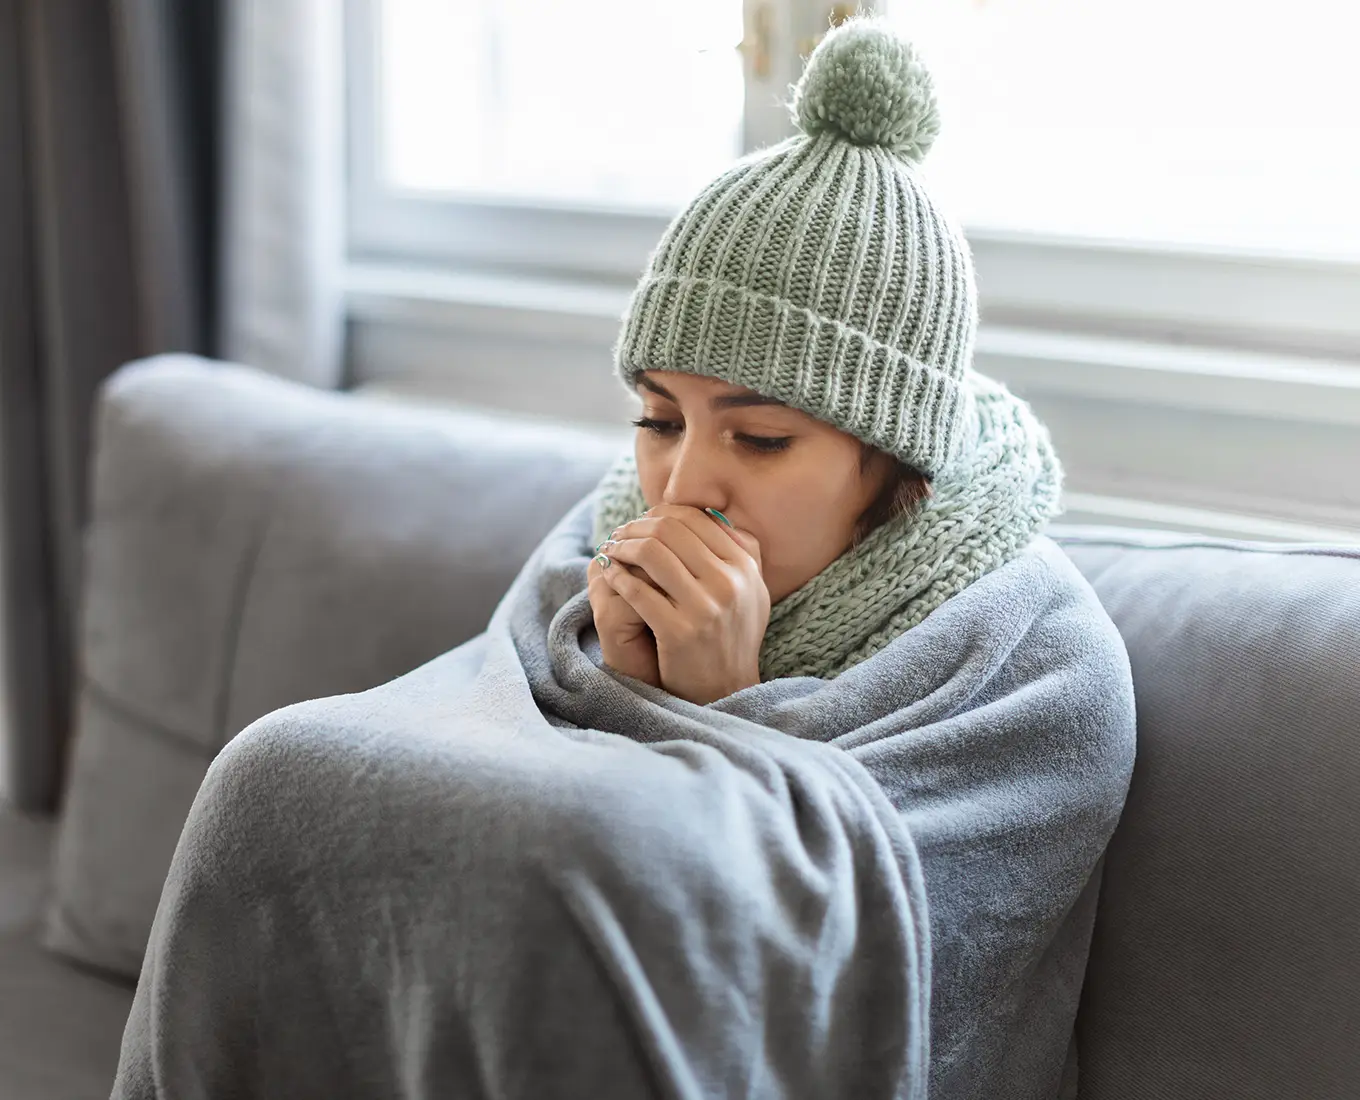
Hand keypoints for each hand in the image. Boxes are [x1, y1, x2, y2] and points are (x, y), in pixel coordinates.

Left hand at [592, 505, 769, 705]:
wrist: (728, 688)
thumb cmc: (732, 633)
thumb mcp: (750, 589)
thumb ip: (740, 549)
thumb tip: (709, 511)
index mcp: (745, 566)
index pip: (696, 518)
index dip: (661, 513)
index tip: (643, 521)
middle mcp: (730, 583)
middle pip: (671, 530)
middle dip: (636, 526)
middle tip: (619, 533)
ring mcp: (706, 608)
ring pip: (652, 553)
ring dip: (622, 547)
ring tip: (610, 550)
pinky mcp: (680, 632)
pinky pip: (638, 591)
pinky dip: (618, 576)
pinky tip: (609, 574)